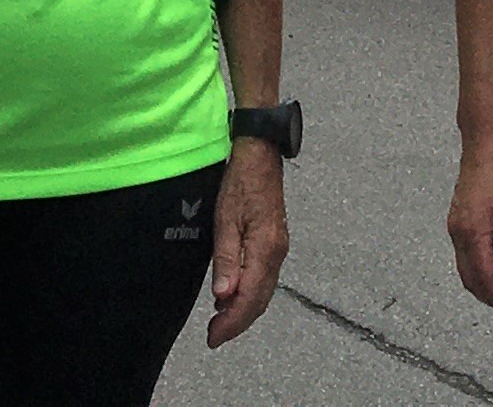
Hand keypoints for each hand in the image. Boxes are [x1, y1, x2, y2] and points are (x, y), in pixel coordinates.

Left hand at [207, 138, 288, 345]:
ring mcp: (279, 248)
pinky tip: (232, 294)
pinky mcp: (275, 242)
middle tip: (214, 336)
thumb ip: (226, 259)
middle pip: (260, 300)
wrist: (261, 156)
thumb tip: (224, 296)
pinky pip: (265, 278)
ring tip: (220, 320)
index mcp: (265, 250)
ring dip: (243, 309)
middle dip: (237, 322)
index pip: (249, 298)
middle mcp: (277, 254)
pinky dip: (250, 293)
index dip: (232, 322)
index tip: (213, 337)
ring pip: (264, 292)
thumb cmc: (240, 183)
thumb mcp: (225, 219)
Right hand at [446, 133, 492, 318]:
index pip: (486, 279)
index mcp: (471, 234)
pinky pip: (466, 257)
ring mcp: (455, 229)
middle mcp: (457, 235)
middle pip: (471, 281)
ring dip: (487, 286)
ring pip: (467, 271)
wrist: (483, 145)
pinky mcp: (458, 223)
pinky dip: (481, 271)